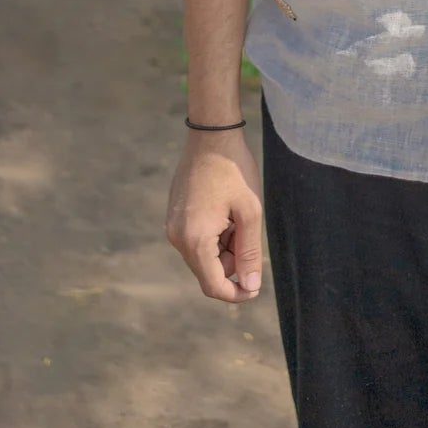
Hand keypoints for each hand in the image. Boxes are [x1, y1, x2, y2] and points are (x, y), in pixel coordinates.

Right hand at [165, 127, 264, 301]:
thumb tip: (250, 285)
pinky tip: (224, 209)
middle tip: (246, 229)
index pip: (213, 285)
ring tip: (235, 214)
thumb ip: (249, 252)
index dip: (236, 293)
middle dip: (232, 261)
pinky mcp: (174, 216)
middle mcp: (177, 238)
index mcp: (194, 240)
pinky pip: (195, 239)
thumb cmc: (234, 170)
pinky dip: (213, 235)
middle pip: (208, 271)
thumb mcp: (250, 211)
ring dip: (223, 246)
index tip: (255, 286)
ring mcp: (172, 226)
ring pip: (203, 255)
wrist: (211, 135)